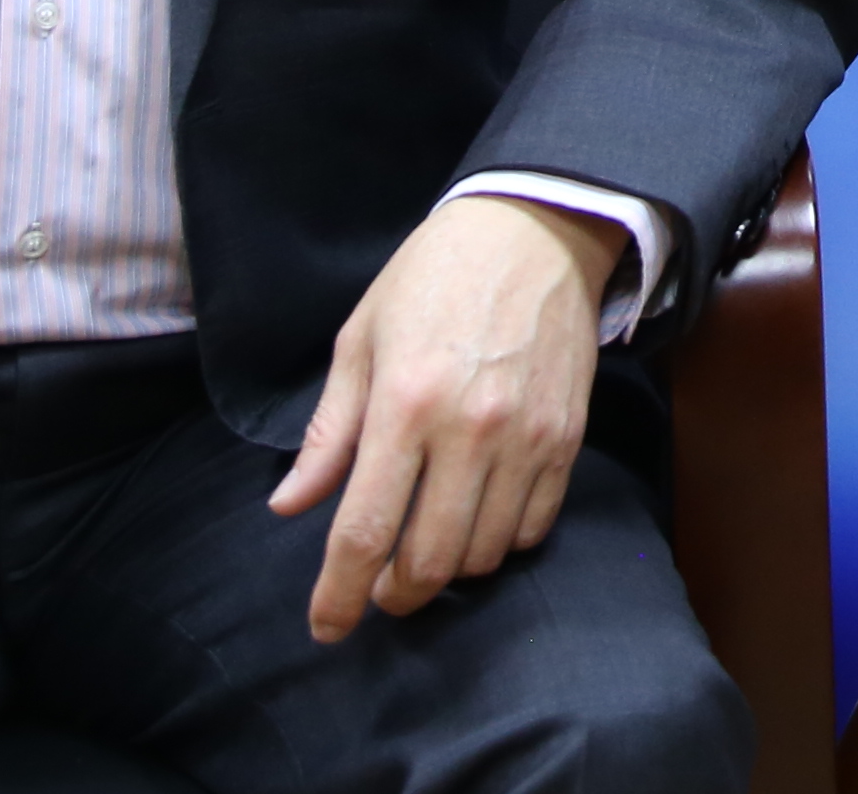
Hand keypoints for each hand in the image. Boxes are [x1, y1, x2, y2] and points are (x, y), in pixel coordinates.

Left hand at [271, 193, 620, 640]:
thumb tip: (290, 506)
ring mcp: (526, 437)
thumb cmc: (431, 278)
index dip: (340, 595)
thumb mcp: (360, 340)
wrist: (533, 230)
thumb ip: (329, 432)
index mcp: (404, 403)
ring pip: (483, 553)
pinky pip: (533, 527)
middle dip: (394, 594)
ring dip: (448, 570)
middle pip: (429, 560)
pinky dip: (499, 543)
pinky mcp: (567, 438)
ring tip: (426, 548)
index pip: (365, 530)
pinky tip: (477, 520)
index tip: (326, 628)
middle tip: (376, 589)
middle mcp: (468, 429)